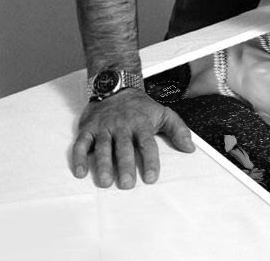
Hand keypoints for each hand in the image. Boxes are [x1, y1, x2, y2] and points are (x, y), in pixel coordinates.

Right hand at [72, 88, 194, 188]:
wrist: (117, 86)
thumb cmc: (141, 107)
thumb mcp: (163, 113)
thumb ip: (178, 130)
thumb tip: (190, 148)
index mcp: (141, 123)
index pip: (147, 144)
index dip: (150, 161)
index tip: (152, 178)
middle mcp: (122, 125)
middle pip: (124, 147)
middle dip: (125, 165)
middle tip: (128, 184)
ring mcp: (104, 127)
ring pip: (102, 147)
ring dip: (103, 164)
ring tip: (106, 181)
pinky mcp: (88, 128)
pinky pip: (81, 143)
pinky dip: (79, 157)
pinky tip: (80, 172)